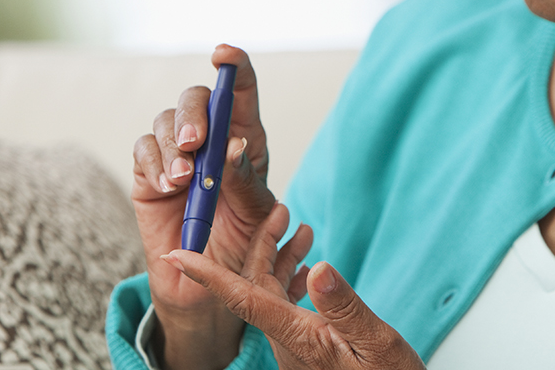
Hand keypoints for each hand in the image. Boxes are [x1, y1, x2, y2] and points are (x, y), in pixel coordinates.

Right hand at [131, 44, 277, 369]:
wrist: (208, 283)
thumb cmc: (241, 243)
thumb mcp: (255, 215)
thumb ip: (244, 181)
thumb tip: (231, 146)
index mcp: (244, 137)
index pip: (240, 90)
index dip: (234, 66)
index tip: (223, 54)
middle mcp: (210, 137)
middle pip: (196, 99)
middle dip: (193, 114)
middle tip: (195, 143)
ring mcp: (177, 151)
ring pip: (165, 122)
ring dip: (172, 147)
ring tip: (182, 182)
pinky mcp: (149, 171)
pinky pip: (143, 150)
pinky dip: (153, 164)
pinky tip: (167, 187)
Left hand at [162, 205, 425, 369]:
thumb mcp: (377, 343)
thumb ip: (345, 308)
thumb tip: (318, 268)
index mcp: (298, 335)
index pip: (243, 298)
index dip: (208, 275)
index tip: (177, 256)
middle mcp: (287, 339)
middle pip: (256, 284)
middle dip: (261, 243)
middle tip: (279, 209)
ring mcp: (294, 344)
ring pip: (270, 293)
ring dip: (280, 257)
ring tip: (300, 227)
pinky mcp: (304, 346)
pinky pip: (285, 306)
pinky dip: (292, 279)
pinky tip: (308, 269)